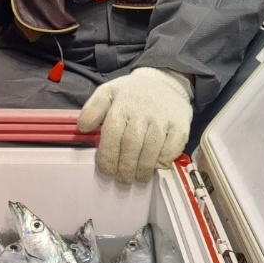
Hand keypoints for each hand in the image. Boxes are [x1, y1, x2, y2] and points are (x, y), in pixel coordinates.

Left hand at [77, 67, 192, 185]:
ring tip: (137, 178)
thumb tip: (83, 127)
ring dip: (142, 169)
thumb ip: (92, 109)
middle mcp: (142, 111)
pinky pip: (171, 150)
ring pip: (151, 151)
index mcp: (121, 104)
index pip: (112, 135)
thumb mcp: (108, 93)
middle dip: (124, 168)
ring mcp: (163, 119)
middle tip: (122, 179)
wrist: (165, 82)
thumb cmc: (132, 94)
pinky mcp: (180, 126)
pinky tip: (155, 165)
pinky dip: (162, 161)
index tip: (106, 170)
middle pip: (131, 146)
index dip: (108, 157)